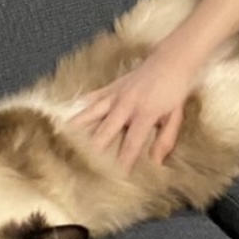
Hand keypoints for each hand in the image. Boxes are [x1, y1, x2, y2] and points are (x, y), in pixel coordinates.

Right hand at [70, 50, 194, 170]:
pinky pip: (90, 99)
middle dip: (93, 152)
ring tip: (63, 146)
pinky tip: (65, 121)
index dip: (122, 163)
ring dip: (77, 131)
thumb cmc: (175, 90)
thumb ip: (165, 140)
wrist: (172, 59)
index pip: (130, 144)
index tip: (114, 180)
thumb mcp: (175, 116)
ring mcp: (115, 94)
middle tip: (83, 168)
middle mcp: (126, 104)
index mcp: (145, 113)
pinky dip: (79, 110)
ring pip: (89, 114)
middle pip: (103, 132)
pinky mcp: (110, 87)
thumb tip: (156, 162)